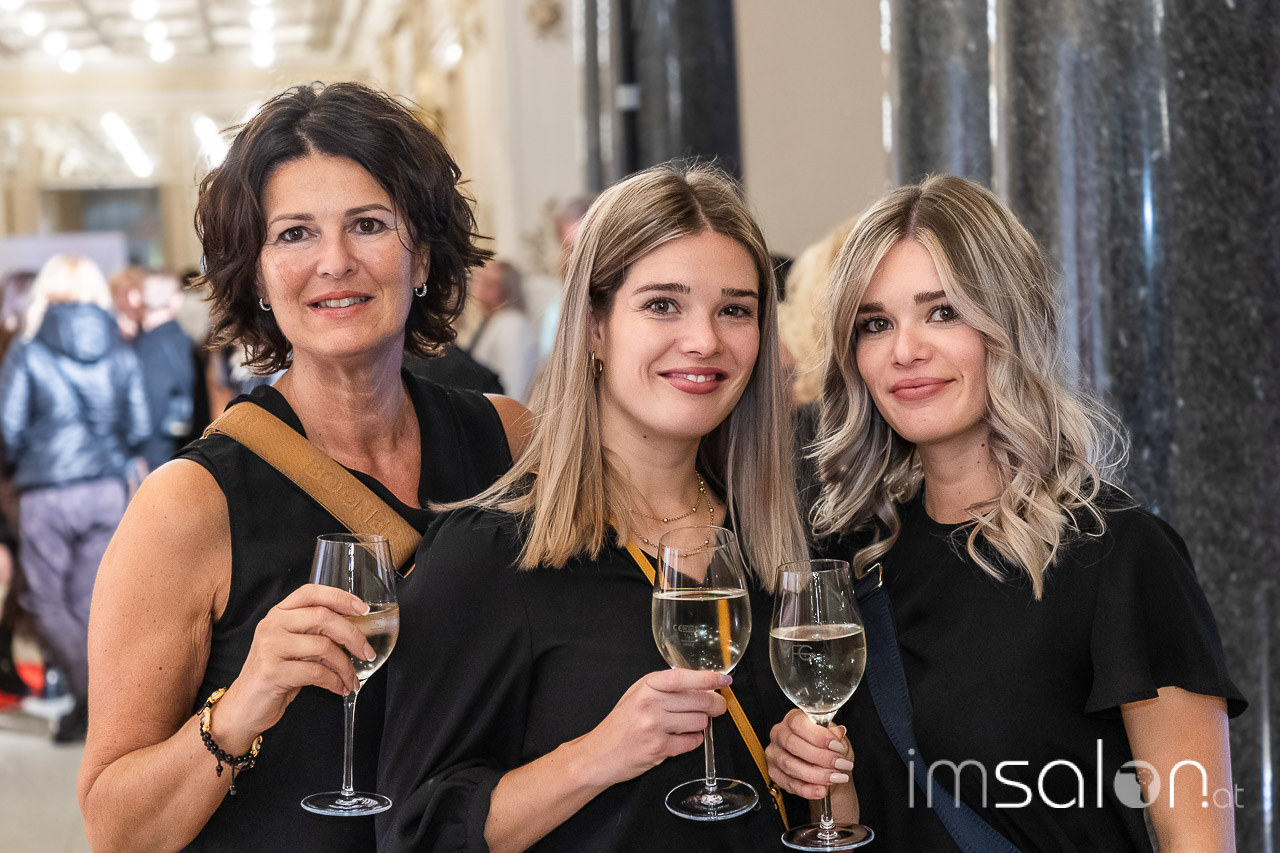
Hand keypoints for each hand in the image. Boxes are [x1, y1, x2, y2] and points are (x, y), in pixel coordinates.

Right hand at [208, 584, 374, 751]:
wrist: (244, 707)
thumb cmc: (276, 675)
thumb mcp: (295, 648)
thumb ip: (316, 634)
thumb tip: (356, 632)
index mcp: (279, 614)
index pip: (311, 592)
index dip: (340, 597)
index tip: (362, 609)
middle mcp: (272, 625)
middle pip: (324, 617)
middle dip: (353, 636)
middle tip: (367, 653)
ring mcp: (269, 647)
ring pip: (324, 646)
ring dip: (345, 666)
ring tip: (351, 679)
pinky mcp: (272, 671)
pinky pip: (316, 672)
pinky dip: (334, 681)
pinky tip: (339, 688)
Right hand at [578, 669, 729, 788]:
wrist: (599, 754)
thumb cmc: (621, 724)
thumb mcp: (637, 695)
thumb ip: (665, 688)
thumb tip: (701, 684)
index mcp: (647, 686)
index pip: (683, 677)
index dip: (707, 677)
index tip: (724, 678)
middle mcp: (650, 703)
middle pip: (699, 700)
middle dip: (716, 704)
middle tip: (719, 706)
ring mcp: (655, 726)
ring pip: (700, 721)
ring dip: (701, 724)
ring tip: (688, 725)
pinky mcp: (659, 748)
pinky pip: (692, 742)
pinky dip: (692, 741)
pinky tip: (681, 739)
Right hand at [766, 709, 853, 799]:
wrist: (826, 768)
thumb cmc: (828, 748)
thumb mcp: (835, 738)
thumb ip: (835, 735)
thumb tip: (837, 733)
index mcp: (792, 719)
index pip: (798, 723)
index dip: (818, 735)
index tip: (836, 746)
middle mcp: (779, 734)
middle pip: (793, 744)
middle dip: (819, 757)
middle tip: (839, 764)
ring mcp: (774, 755)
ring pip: (790, 766)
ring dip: (816, 774)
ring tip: (835, 778)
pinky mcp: (775, 774)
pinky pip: (789, 784)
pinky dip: (807, 790)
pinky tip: (822, 790)